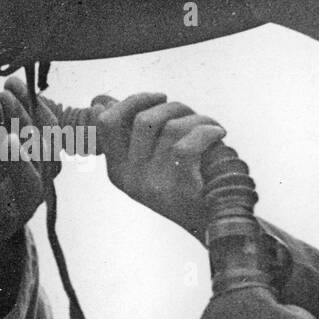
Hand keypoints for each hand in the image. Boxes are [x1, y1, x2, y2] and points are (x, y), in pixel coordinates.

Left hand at [0, 78, 59, 318]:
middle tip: (4, 97)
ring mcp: (25, 204)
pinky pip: (1, 207)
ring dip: (19, 157)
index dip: (36, 105)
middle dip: (26, 120)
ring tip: (4, 138)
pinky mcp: (3, 221)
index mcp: (42, 161)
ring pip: (32, 180)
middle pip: (44, 149)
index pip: (50, 129)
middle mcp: (41, 181)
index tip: (14, 83)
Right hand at [97, 92, 225, 241]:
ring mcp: (152, 185)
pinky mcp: (177, 188)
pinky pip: (187, 144)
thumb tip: (100, 102)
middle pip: (144, 120)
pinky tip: (218, 134)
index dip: (132, 101)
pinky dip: (207, 131)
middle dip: (174, 107)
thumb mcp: (150, 160)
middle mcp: (131, 179)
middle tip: (191, 114)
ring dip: (197, 119)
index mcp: (119, 171)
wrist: (215, 221)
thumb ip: (129, 132)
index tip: (158, 96)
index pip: (107, 124)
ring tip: (211, 127)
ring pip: (171, 128)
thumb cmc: (186, 182)